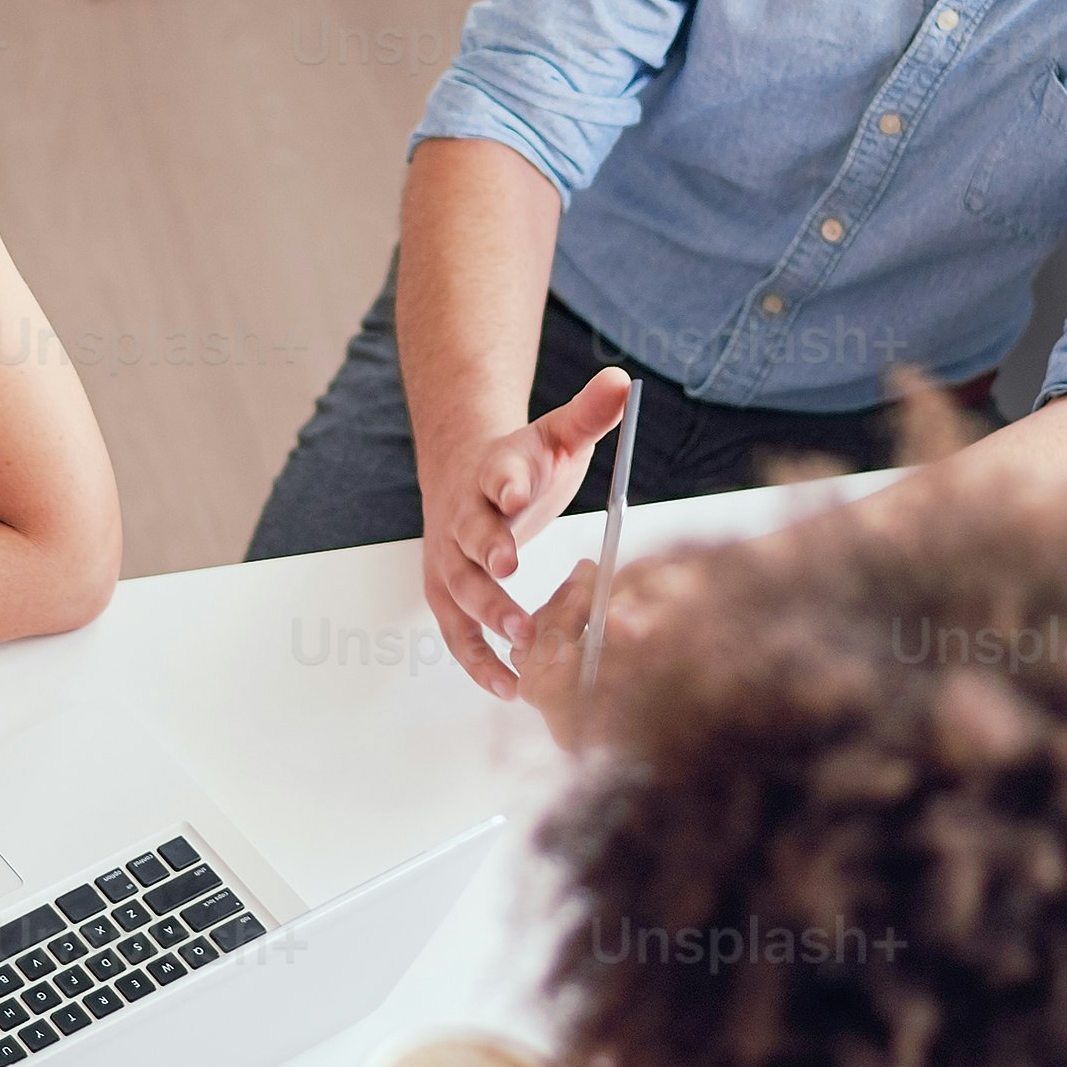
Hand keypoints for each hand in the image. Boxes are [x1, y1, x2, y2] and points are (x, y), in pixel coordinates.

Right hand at [421, 366, 632, 700]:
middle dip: (489, 554)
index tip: (515, 491)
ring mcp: (450, 557)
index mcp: (495, 470)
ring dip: (487, 614)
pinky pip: (457, 631)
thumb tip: (619, 381)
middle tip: (510, 572)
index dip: (507, 480)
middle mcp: (464, 514)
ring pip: (460, 587)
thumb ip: (588, 413)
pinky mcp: (447, 593)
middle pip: (472, 533)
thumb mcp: (556, 433)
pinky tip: (507, 685)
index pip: (499, 471)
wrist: (462, 472)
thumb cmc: (521, 462)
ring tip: (522, 639)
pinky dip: (478, 659)